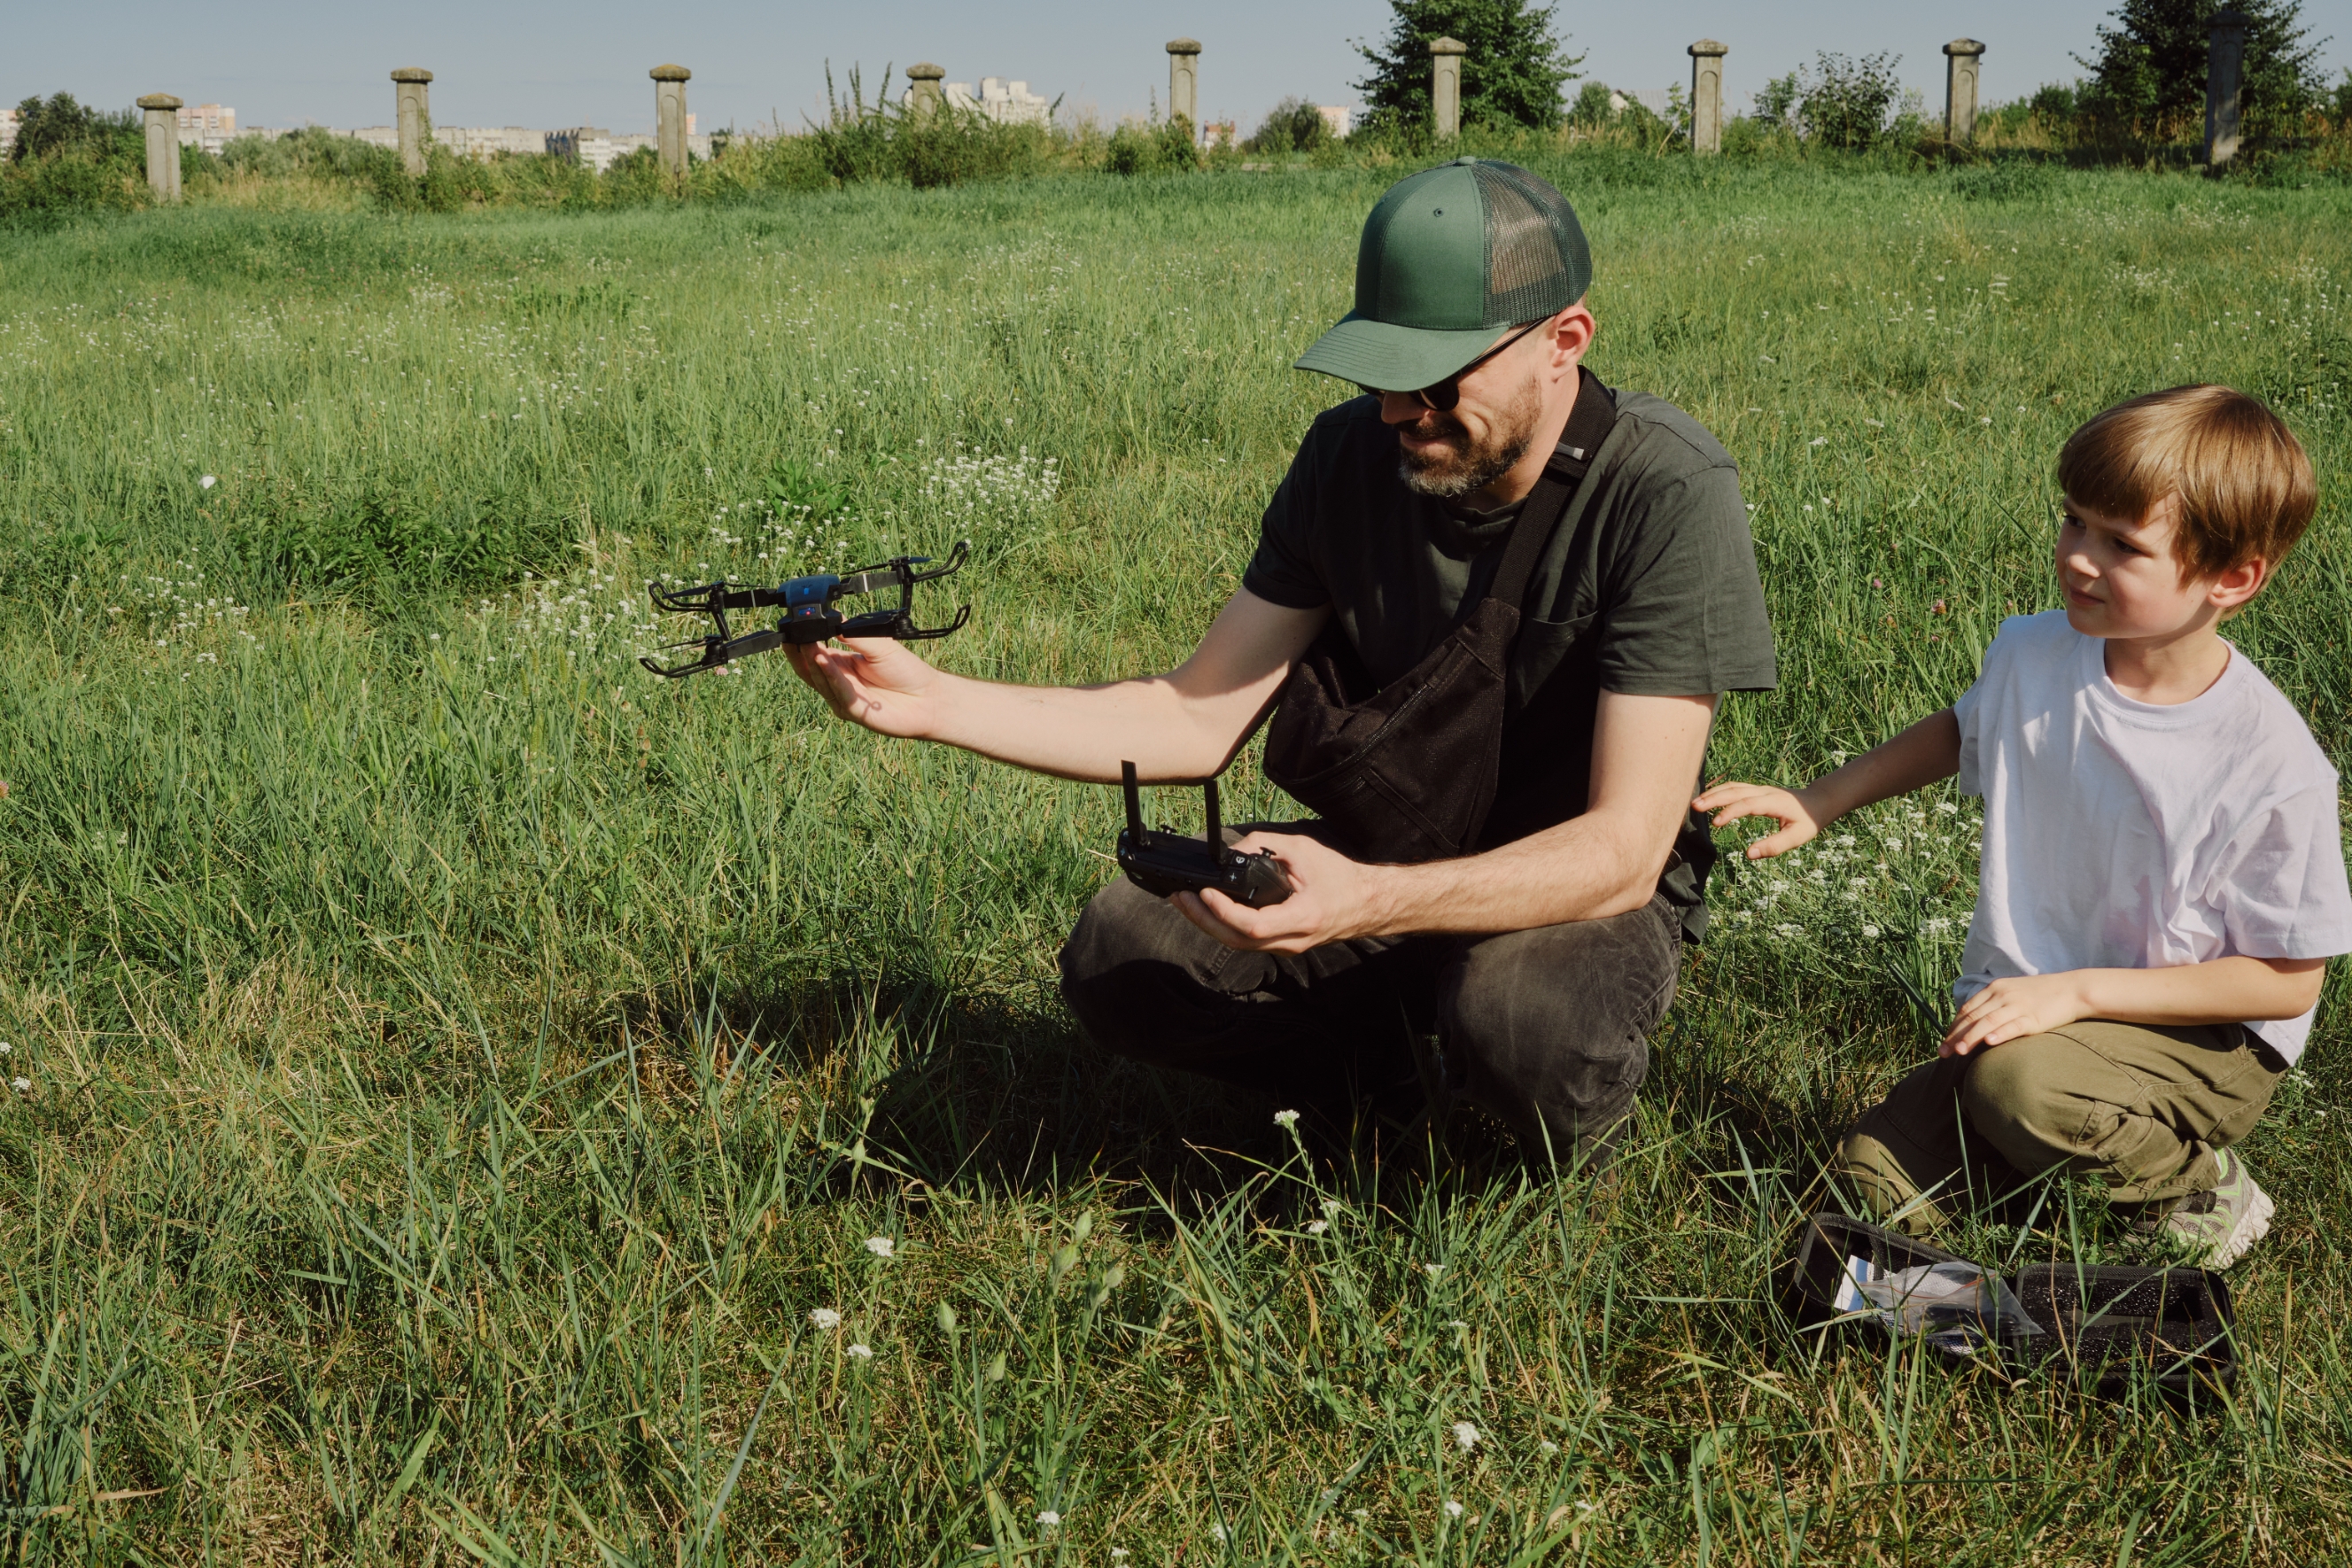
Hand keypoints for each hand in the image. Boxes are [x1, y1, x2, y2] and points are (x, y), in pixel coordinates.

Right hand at [787, 636, 945, 738]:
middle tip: (791, 635)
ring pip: (819, 679)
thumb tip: (833, 618)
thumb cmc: (905, 672)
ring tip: (807, 643)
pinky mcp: (852, 710)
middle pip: (809, 669)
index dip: (802, 641)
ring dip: (812, 661)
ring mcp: (842, 697)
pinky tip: (823, 659)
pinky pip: (837, 690)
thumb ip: (854, 634)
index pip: (814, 653)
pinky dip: (829, 675)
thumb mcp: (879, 645)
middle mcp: (838, 682)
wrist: (928, 698)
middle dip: (799, 652)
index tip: (793, 626)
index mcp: (841, 665)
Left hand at [1170, 831, 1391, 953]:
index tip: (1207, 892)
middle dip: (1203, 920)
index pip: (1252, 926)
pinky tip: (1209, 911)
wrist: (1368, 903)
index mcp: (1300, 919)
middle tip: (1181, 898)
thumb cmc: (1341, 877)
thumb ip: (1267, 846)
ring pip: (1239, 945)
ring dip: (1209, 924)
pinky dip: (1224, 926)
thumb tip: (1234, 851)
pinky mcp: (1282, 945)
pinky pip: (1247, 942)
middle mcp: (1291, 941)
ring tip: (1187, 903)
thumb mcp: (1304, 850)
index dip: (1224, 912)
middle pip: (1237, 941)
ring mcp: (1286, 947)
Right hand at [1690, 780, 1831, 858]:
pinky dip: (1719, 791)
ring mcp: (1759, 789)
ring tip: (1696, 803)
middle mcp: (1764, 792)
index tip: (1715, 823)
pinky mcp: (1756, 790)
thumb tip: (1749, 854)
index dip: (1730, 812)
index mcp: (1774, 802)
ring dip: (1714, 793)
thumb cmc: (1808, 821)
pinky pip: (1735, 788)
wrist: (1818, 802)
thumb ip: (1773, 846)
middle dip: (1714, 798)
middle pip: (1735, 791)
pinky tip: (1708, 798)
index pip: (1748, 804)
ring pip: (1733, 787)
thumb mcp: (1797, 837)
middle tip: (1694, 806)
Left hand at [1942, 973, 2089, 1056]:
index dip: (1953, 1027)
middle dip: (1955, 1036)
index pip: (1967, 1009)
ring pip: (1988, 1022)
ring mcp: (2017, 1005)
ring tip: (1958, 1052)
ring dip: (1971, 1037)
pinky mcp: (2033, 1017)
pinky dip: (2000, 1033)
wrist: (2073, 989)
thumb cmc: (2041, 995)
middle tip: (1942, 1053)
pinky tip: (1989, 1042)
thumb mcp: (2012, 994)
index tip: (1944, 1042)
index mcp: (1995, 988)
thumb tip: (1976, 1025)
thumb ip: (1994, 1005)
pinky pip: (2013, 1025)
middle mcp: (2002, 995)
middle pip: (1973, 1017)